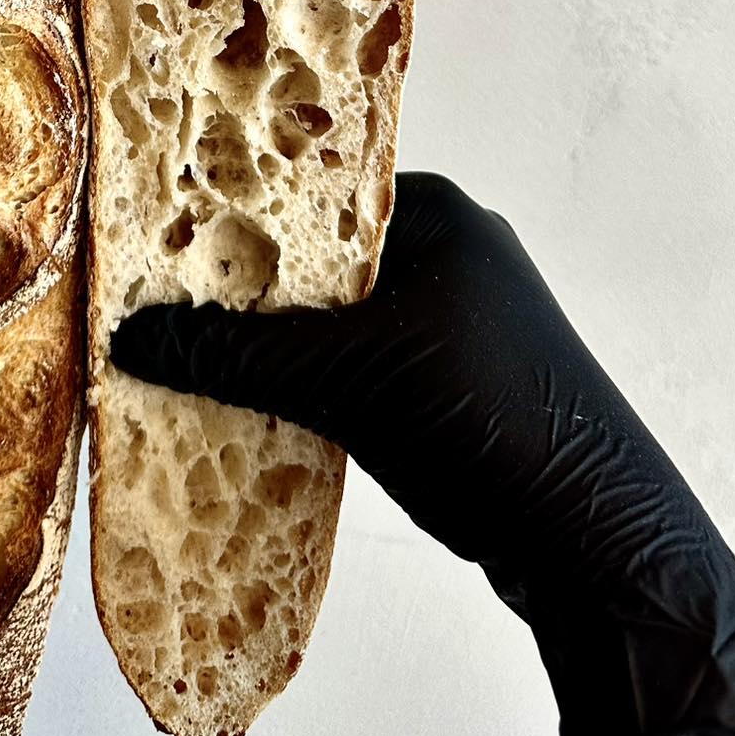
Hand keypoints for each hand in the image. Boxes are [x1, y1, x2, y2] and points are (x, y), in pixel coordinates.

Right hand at [114, 172, 734, 735]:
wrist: (598, 547)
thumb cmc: (494, 426)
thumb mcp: (347, 379)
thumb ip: (238, 355)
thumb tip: (136, 336)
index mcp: (440, 214)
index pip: (315, 188)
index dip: (239, 209)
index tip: (164, 232)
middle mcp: (453, 251)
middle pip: (321, 255)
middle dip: (250, 282)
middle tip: (164, 297)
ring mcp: (457, 320)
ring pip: (338, 315)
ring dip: (278, 338)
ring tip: (194, 350)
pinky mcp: (453, 383)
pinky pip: (360, 362)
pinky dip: (313, 379)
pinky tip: (256, 402)